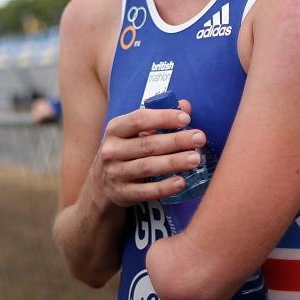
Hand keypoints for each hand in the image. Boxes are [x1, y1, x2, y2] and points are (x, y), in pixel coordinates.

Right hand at [91, 100, 206, 206]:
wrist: (99, 188)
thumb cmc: (124, 154)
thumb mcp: (133, 134)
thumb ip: (158, 120)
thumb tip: (185, 106)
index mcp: (115, 130)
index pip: (139, 119)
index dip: (163, 117)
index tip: (186, 118)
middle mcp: (112, 150)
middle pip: (147, 144)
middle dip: (176, 140)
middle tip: (200, 138)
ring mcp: (115, 173)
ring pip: (147, 167)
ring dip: (174, 162)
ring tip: (196, 159)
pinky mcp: (121, 194)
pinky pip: (145, 191)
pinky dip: (164, 187)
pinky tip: (181, 182)